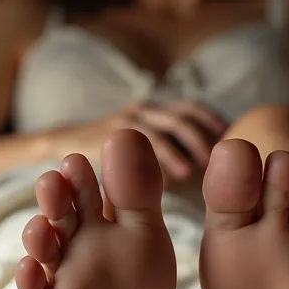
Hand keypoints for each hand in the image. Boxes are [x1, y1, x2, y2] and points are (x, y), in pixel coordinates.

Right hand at [109, 100, 226, 182]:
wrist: (63, 143)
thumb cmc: (109, 152)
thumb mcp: (140, 146)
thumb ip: (163, 153)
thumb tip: (193, 171)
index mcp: (153, 111)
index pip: (187, 107)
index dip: (208, 118)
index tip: (225, 134)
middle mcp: (141, 110)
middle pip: (178, 117)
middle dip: (197, 138)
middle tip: (210, 161)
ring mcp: (123, 120)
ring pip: (157, 132)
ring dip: (174, 153)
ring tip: (188, 173)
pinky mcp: (106, 135)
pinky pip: (131, 147)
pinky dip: (147, 163)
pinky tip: (158, 181)